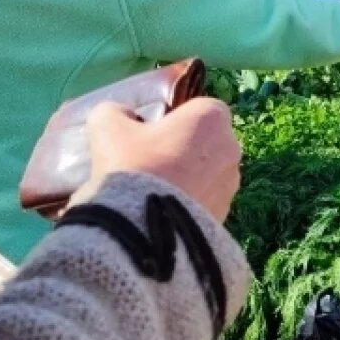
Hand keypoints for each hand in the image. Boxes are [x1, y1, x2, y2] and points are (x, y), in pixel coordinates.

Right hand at [74, 97, 241, 221]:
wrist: (146, 231)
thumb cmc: (133, 166)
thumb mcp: (108, 127)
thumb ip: (115, 112)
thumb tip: (123, 116)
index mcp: (212, 118)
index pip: (198, 108)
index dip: (173, 119)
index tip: (149, 134)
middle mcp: (231, 148)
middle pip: (203, 142)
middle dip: (180, 149)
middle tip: (147, 164)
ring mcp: (231, 185)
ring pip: (206, 174)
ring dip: (186, 179)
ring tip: (152, 193)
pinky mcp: (225, 216)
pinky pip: (205, 202)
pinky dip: (188, 205)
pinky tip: (162, 214)